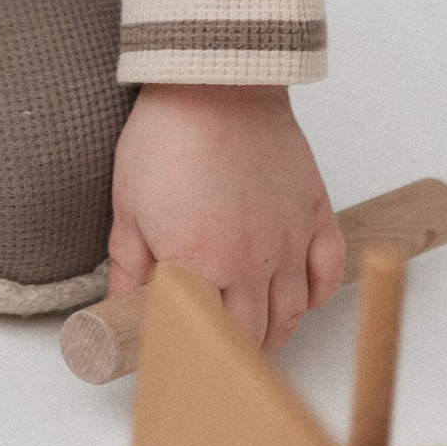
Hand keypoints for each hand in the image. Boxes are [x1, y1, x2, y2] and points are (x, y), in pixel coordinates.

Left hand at [108, 84, 346, 350]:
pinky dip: (317, 294)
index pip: (202, 338)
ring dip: (275, 334)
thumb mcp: (128, 208)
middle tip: (217, 355)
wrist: (214, 83)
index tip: (184, 362)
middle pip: (252, 335)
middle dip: (234, 354)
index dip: (193, 356)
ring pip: (292, 313)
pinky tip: (299, 299)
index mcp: (198, 265)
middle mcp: (250, 262)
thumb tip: (119, 310)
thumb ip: (128, 269)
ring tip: (256, 338)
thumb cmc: (167, 137)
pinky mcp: (314, 212)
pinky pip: (327, 271)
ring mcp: (288, 239)